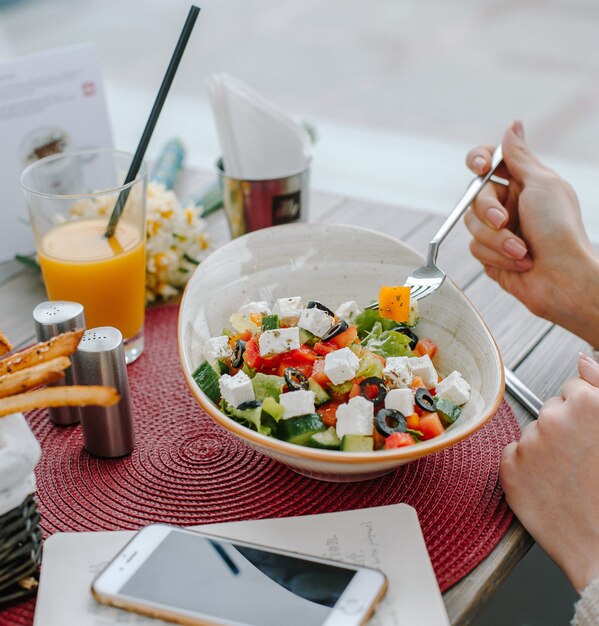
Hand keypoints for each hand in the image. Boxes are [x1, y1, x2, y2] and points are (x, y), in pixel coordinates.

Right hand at [464, 121, 598, 346]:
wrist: (561, 278)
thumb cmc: (558, 229)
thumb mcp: (541, 184)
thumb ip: (519, 157)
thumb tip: (513, 125)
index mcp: (523, 182)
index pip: (488, 161)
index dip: (479, 160)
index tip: (482, 169)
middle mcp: (508, 204)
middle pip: (475, 195)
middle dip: (489, 211)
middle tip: (506, 221)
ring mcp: (498, 230)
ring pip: (471, 224)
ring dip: (497, 240)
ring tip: (522, 251)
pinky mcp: (490, 254)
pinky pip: (475, 248)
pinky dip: (497, 256)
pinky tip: (520, 263)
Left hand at [500, 354, 598, 591]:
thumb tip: (582, 359)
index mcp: (588, 404)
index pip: (573, 388)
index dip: (585, 412)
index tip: (592, 435)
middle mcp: (554, 418)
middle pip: (551, 408)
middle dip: (564, 427)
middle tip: (583, 460)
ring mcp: (528, 443)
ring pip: (532, 432)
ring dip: (545, 448)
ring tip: (570, 478)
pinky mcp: (509, 468)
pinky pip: (513, 454)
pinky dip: (525, 467)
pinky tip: (549, 486)